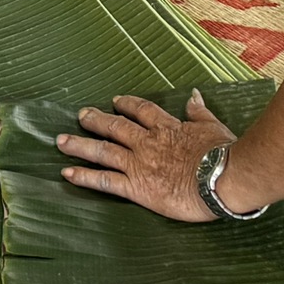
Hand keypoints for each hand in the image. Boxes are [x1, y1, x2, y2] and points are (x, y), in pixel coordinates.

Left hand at [56, 91, 238, 223]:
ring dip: (80, 145)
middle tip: (80, 115)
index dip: (127, 105)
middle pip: (115, 127)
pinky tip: (67, 173)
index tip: (116, 101)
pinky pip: (104, 181)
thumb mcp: (213, 127)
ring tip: (60, 141)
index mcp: (167, 128)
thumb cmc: (223, 154)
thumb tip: (194, 95)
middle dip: (96, 120)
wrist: (222, 178)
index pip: (142, 111)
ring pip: (103, 151)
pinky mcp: (136, 188)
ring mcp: (138, 164)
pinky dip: (84, 176)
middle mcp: (147, 143)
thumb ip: (199, 112)